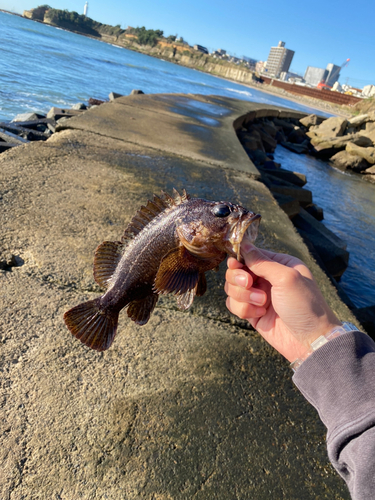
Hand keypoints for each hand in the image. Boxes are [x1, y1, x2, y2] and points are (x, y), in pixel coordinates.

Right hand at [225, 243, 340, 361]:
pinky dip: (243, 309)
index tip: (236, 265)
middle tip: (249, 285)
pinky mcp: (252, 312)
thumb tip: (243, 244)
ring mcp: (258, 295)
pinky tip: (260, 314)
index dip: (239, 259)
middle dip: (239, 279)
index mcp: (278, 264)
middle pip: (236, 271)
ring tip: (262, 304)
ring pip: (232, 288)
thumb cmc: (305, 305)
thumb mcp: (286, 277)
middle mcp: (267, 278)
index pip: (249, 255)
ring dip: (243, 296)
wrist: (310, 340)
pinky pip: (234, 305)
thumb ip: (262, 261)